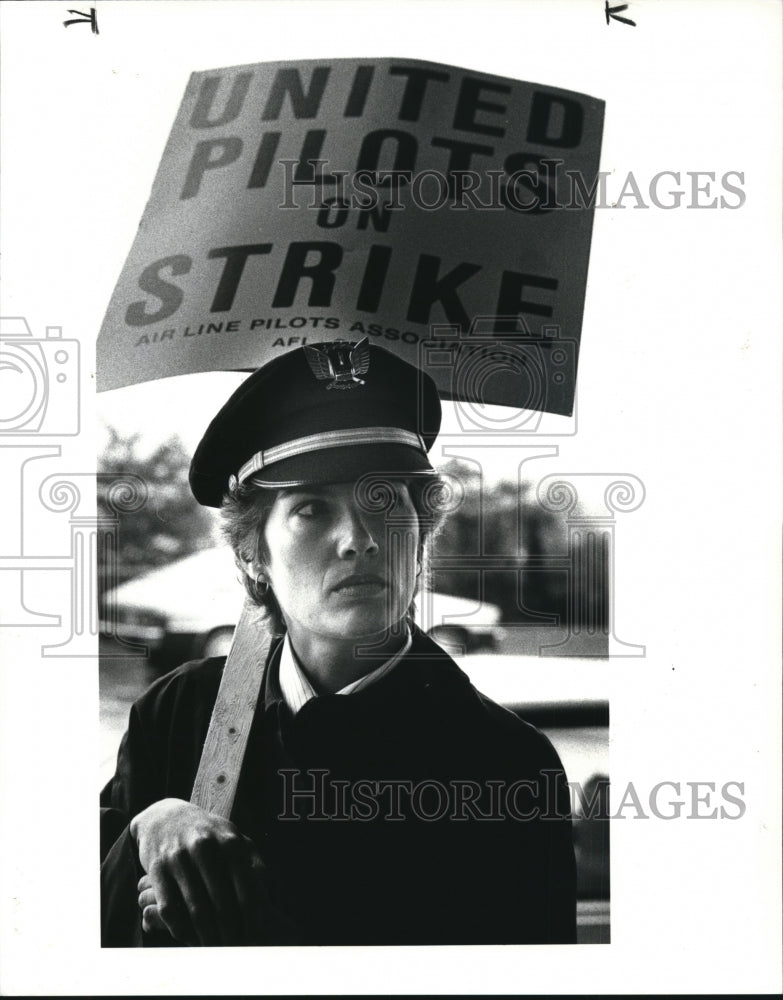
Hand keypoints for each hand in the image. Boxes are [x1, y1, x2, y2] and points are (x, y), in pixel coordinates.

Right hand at [130, 798, 269, 945]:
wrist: (165, 817)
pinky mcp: (157, 869)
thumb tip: (264, 887)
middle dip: (231, 932)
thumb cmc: (206, 832)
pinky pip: (170, 908)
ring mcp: (179, 857)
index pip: (246, 888)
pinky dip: (181, 929)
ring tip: (216, 951)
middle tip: (237, 950)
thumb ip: (251, 859)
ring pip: (196, 909)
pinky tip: (190, 939)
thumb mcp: (232, 836)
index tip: (255, 936)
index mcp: (229, 841)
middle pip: (223, 903)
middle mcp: (205, 847)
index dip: (252, 918)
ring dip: (208, 936)